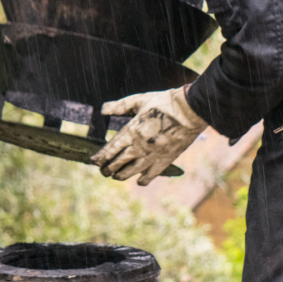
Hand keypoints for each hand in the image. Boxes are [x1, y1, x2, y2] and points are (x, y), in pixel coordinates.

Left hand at [90, 86, 207, 185]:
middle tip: (103, 171)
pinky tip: (138, 181)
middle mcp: (139, 147)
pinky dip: (142, 180)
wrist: (189, 111)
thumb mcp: (139, 100)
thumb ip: (119, 106)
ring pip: (130, 172)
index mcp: (131, 131)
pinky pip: (150, 176)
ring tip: (115, 176)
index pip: (110, 149)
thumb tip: (103, 109)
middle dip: (107, 169)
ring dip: (120, 175)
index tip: (93, 161)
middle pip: (117, 163)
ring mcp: (151, 156)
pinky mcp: (164, 161)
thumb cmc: (164, 103)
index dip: (100, 157)